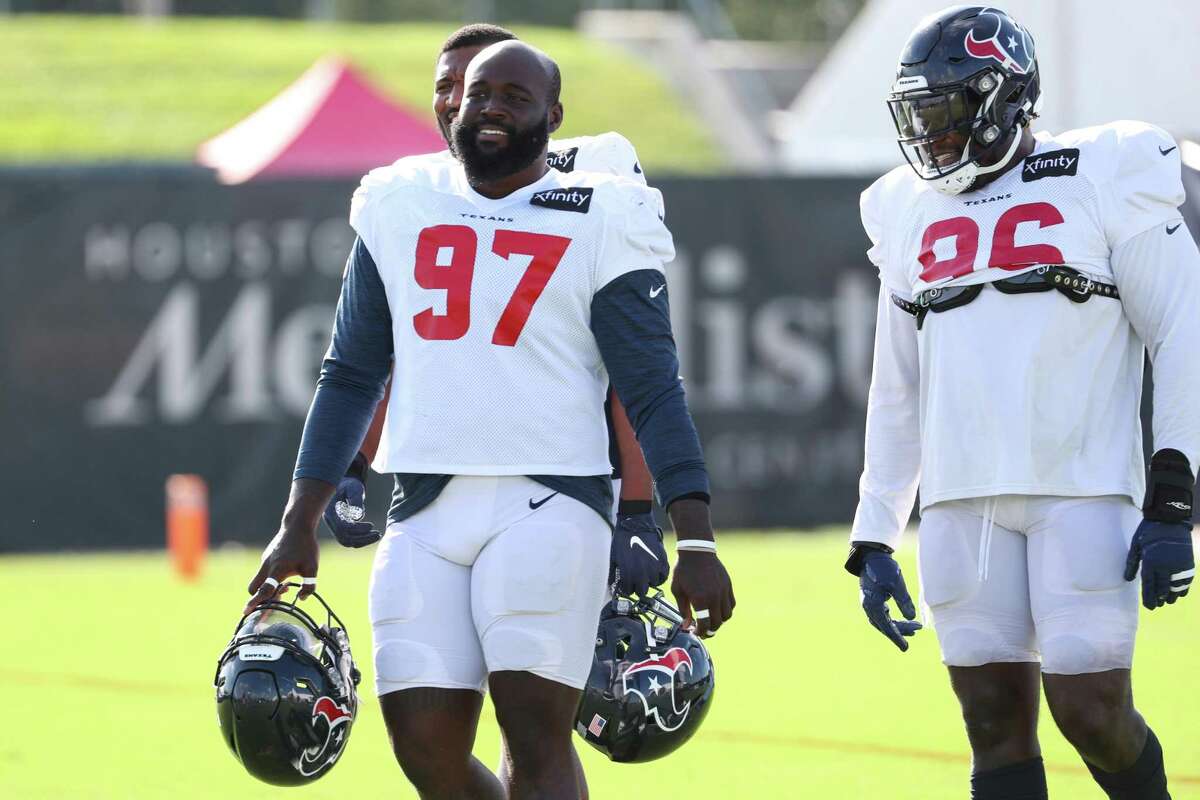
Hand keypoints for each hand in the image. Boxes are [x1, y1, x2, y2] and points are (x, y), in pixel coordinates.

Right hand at [244, 526, 319, 614]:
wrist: (297, 526)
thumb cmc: (306, 547)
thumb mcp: (312, 568)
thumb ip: (308, 585)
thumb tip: (301, 598)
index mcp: (277, 570)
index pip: (264, 590)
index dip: (255, 602)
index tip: (246, 611)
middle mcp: (266, 567)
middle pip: (254, 588)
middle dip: (260, 598)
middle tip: (277, 600)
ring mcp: (265, 561)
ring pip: (259, 580)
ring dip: (268, 588)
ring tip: (287, 586)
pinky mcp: (266, 557)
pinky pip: (264, 572)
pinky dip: (270, 578)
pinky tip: (286, 575)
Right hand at [322, 474, 382, 547]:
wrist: (344, 486)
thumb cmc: (349, 485)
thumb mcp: (353, 488)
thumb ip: (355, 499)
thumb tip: (358, 517)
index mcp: (331, 511)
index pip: (342, 527)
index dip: (357, 529)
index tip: (371, 525)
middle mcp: (331, 521)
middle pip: (344, 538)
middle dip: (362, 538)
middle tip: (378, 534)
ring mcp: (335, 526)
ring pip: (347, 542)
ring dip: (363, 541)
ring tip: (378, 535)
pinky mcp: (341, 529)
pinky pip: (350, 539)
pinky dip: (361, 540)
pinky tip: (373, 535)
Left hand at [609, 512, 669, 595]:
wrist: (635, 524)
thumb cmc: (622, 540)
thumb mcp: (613, 558)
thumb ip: (613, 574)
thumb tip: (612, 586)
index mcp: (628, 574)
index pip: (629, 592)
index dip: (626, 588)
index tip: (626, 584)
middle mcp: (642, 574)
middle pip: (642, 592)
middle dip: (638, 587)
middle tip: (635, 580)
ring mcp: (654, 568)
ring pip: (654, 584)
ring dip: (649, 581)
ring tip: (645, 573)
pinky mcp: (662, 560)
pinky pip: (664, 576)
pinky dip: (660, 576)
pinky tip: (654, 571)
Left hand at [666, 498, 733, 636]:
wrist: (697, 551)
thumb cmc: (684, 569)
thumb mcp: (677, 590)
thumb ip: (683, 609)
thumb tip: (686, 625)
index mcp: (700, 599)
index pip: (704, 624)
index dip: (700, 632)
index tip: (695, 632)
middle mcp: (714, 596)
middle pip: (717, 623)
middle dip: (710, 630)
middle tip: (703, 630)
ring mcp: (723, 591)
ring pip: (727, 615)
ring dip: (720, 621)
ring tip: (711, 619)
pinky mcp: (728, 585)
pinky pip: (731, 604)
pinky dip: (726, 610)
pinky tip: (718, 609)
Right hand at [859, 550, 921, 651]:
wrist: (871, 555)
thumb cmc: (884, 568)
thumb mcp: (896, 584)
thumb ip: (904, 601)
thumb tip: (911, 618)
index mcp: (872, 605)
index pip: (886, 627)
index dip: (897, 638)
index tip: (906, 648)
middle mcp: (868, 606)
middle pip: (884, 626)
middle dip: (900, 631)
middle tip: (917, 631)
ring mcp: (868, 602)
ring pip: (883, 621)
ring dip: (897, 625)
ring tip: (914, 628)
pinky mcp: (871, 598)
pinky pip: (881, 614)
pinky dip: (892, 619)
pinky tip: (902, 619)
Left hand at [1124, 520, 1194, 608]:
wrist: (1169, 520)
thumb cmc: (1148, 532)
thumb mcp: (1136, 546)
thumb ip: (1132, 563)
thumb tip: (1127, 579)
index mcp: (1150, 562)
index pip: (1149, 585)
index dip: (1149, 597)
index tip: (1149, 606)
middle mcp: (1165, 566)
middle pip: (1162, 588)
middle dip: (1159, 599)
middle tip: (1156, 606)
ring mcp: (1178, 565)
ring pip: (1176, 586)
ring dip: (1172, 595)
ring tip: (1167, 601)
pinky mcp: (1188, 563)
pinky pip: (1186, 580)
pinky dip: (1183, 587)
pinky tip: (1179, 592)